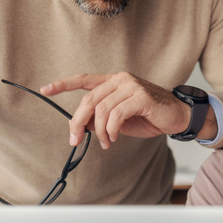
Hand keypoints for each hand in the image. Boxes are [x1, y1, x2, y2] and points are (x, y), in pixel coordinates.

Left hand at [40, 72, 202, 148]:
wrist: (178, 116)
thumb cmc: (150, 116)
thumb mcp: (121, 118)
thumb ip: (102, 118)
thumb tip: (83, 127)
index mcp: (114, 81)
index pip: (84, 79)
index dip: (63, 84)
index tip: (45, 89)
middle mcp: (121, 79)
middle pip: (89, 99)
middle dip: (78, 122)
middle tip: (75, 139)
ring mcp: (131, 86)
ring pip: (101, 109)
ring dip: (99, 131)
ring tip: (106, 143)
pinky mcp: (141, 97)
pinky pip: (116, 115)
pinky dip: (111, 130)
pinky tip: (115, 138)